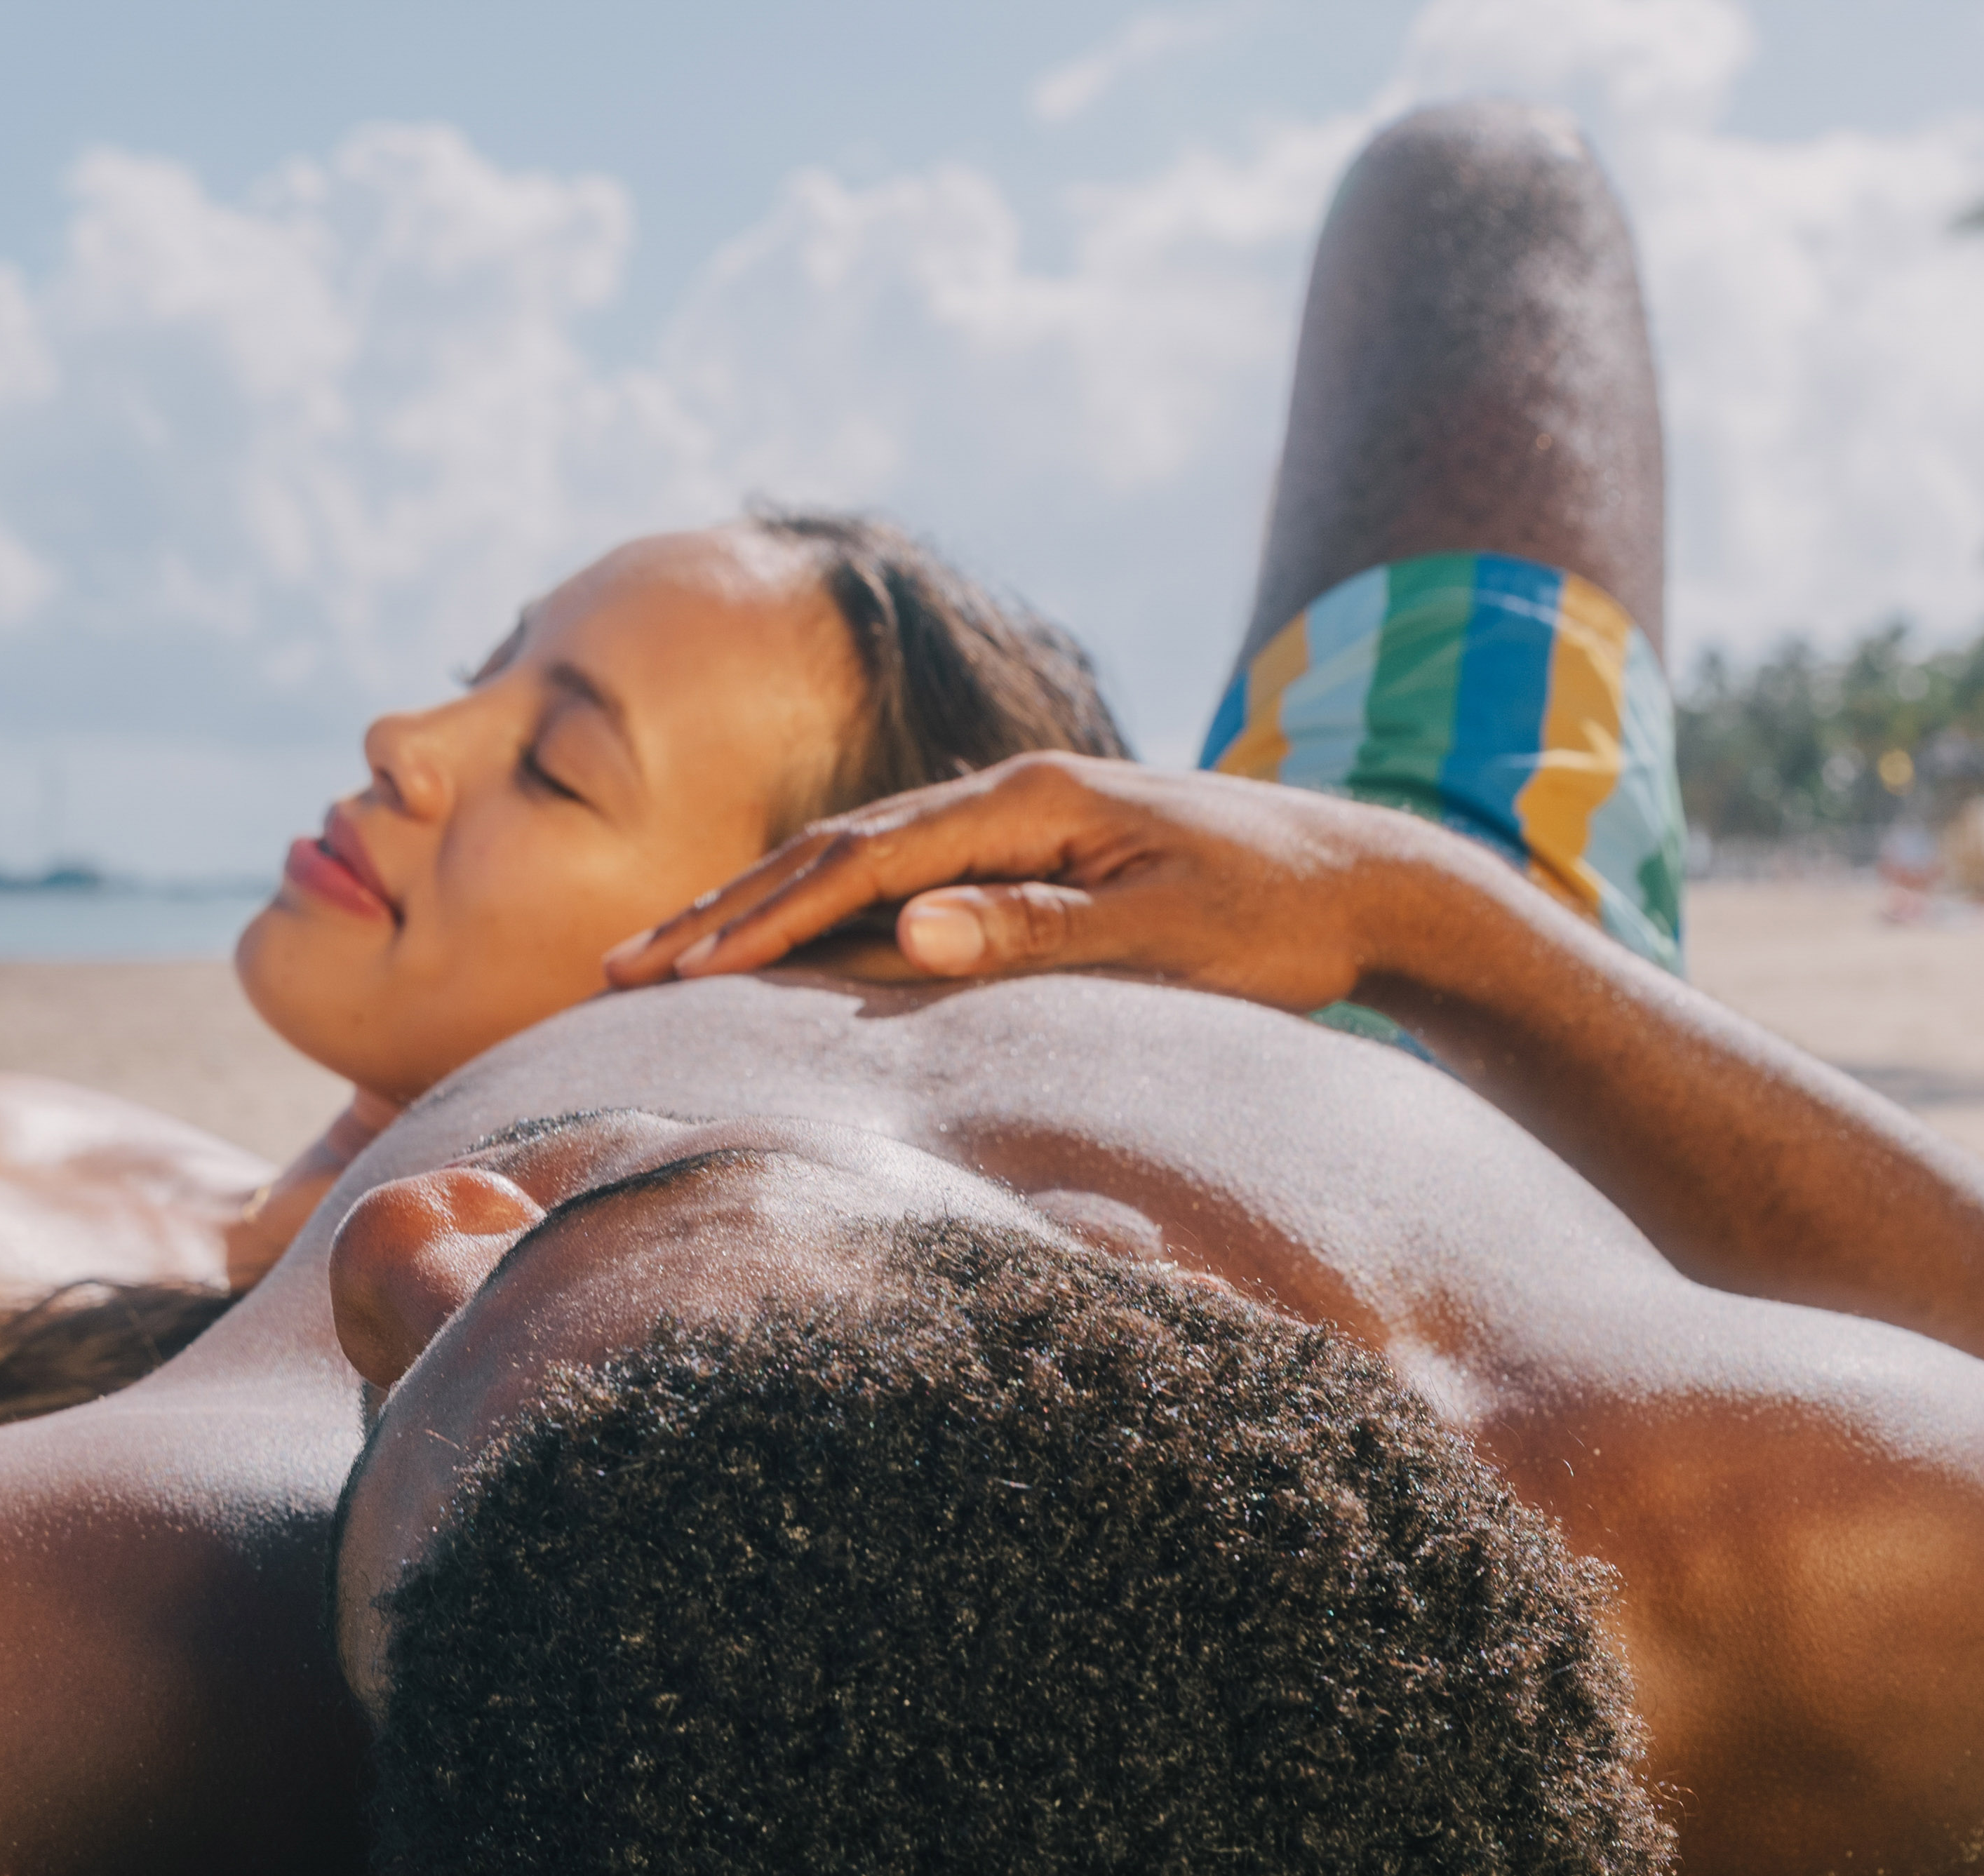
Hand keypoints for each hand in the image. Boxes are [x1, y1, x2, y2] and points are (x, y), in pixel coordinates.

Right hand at [597, 754, 1466, 1015]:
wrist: (1366, 881)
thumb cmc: (1275, 921)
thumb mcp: (1164, 936)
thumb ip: (1035, 933)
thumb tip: (906, 932)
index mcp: (1025, 803)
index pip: (858, 865)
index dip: (757, 920)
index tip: (671, 971)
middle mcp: (1007, 796)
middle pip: (831, 852)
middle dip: (719, 912)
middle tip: (617, 969)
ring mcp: (1015, 820)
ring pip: (854, 863)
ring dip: (755, 910)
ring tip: (664, 959)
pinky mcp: (1029, 853)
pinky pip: (895, 880)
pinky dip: (820, 913)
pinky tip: (776, 947)